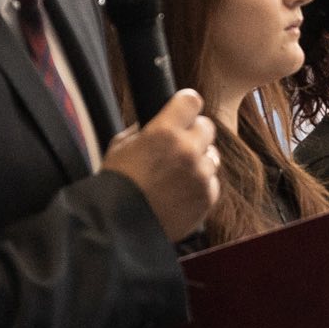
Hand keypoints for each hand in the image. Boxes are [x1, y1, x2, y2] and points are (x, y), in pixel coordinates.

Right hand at [102, 89, 218, 240]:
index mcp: (164, 131)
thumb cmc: (116, 185)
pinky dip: (200, 185)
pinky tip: (180, 193)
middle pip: (207, 127)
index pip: (192, 100)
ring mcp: (201, 174)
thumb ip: (144, 129)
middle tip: (177, 148)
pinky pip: (212, 182)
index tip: (182, 112)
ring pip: (212, 156)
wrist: (120, 227)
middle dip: (193, 134)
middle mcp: (187, 150)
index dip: (186, 106)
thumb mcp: (121, 145)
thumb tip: (158, 121)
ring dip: (199, 161)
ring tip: (176, 175)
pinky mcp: (208, 197)